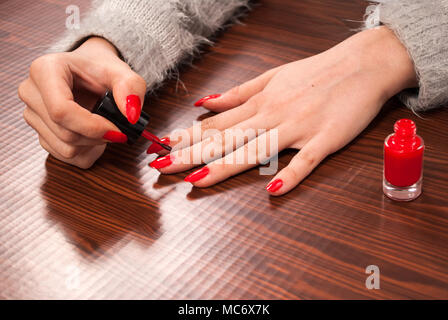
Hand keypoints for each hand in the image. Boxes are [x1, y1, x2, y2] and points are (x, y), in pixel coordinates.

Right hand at [18, 37, 145, 167]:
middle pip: (65, 133)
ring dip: (93, 145)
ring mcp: (32, 116)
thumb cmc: (101, 69)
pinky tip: (94, 134)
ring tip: (104, 127)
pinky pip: (66, 156)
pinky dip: (87, 151)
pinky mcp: (39, 134)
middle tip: (117, 128)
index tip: (118, 130)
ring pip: (66, 149)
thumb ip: (131, 88)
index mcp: (44, 70)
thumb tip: (132, 115)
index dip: (92, 127)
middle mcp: (31, 93)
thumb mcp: (123, 72)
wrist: (88, 71)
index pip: (61, 111)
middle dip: (98, 137)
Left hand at [149, 26, 416, 194]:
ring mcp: (298, 128)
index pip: (215, 124)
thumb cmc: (316, 71)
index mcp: (259, 103)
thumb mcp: (271, 76)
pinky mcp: (325, 139)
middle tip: (162, 167)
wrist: (361, 64)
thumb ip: (237, 93)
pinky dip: (291, 173)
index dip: (186, 137)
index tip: (161, 147)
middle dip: (191, 154)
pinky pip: (306, 159)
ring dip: (225, 166)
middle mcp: (272, 116)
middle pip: (226, 139)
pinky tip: (273, 188)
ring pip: (256, 149)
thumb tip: (204, 103)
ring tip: (197, 181)